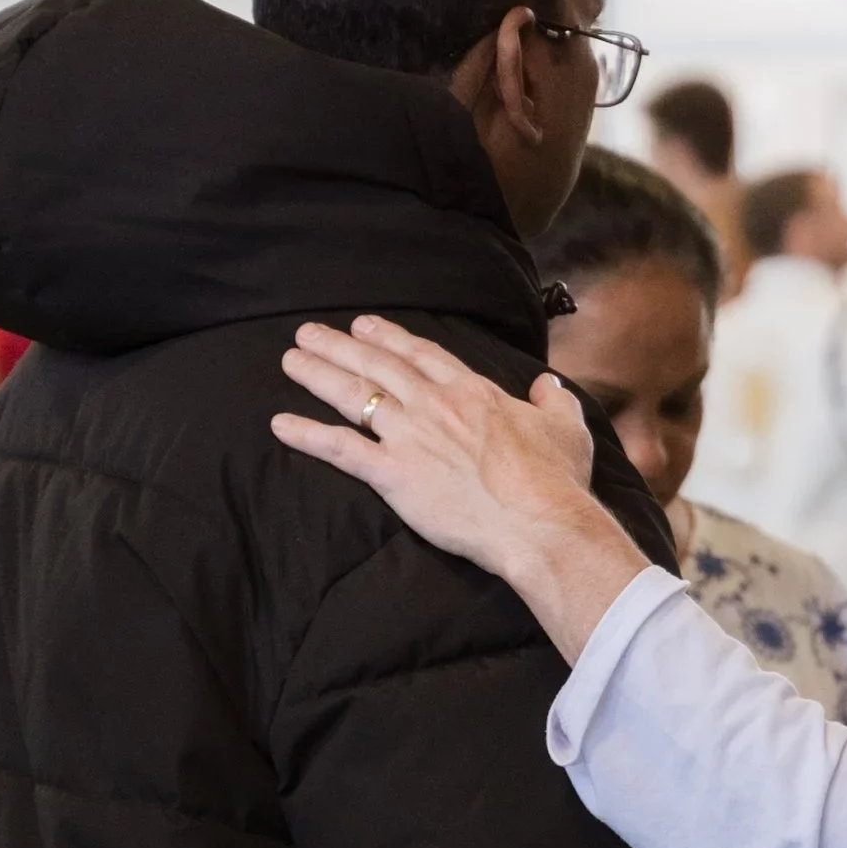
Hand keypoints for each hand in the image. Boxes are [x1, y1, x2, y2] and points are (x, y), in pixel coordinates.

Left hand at [272, 317, 648, 660]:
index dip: (389, 337)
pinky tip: (280, 424)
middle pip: (378, 365)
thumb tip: (549, 384)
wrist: (538, 521)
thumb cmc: (555, 479)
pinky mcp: (393, 474)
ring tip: (290, 360)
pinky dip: (307, 435)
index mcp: (472, 391)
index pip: (422, 354)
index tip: (363, 326)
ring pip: (354, 396)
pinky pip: (340, 450)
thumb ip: (553, 400)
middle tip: (309, 332)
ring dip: (318, 374)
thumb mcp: (566, 428)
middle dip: (340, 345)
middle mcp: (434, 405)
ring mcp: (410, 437)